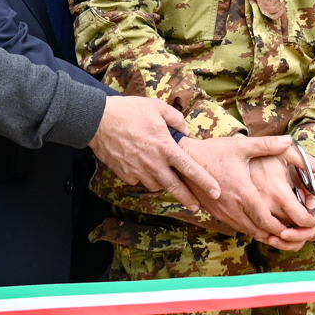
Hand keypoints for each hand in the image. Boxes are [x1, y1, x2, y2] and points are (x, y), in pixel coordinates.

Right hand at [90, 96, 216, 212]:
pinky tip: (140, 163)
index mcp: (165, 147)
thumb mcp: (157, 107)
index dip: (205, 182)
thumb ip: (176, 118)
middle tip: (197, 206)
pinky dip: (143, 175)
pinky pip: (139, 180)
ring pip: (156, 184)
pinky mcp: (126, 175)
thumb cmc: (129, 111)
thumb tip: (185, 130)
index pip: (190, 169)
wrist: (98, 121)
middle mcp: (154, 163)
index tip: (216, 192)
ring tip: (160, 170)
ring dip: (162, 181)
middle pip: (175, 187)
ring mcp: (138, 171)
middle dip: (188, 199)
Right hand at [183, 135, 314, 245]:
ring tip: (286, 231)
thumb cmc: (214, 152)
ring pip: (251, 232)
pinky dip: (254, 230)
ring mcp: (225, 213)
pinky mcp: (218, 214)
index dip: (285, 227)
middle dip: (281, 235)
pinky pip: (240, 228)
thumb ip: (267, 145)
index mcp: (243, 192)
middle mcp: (234, 207)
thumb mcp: (242, 146)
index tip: (299, 225)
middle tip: (298, 233)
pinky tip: (264, 225)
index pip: (267, 220)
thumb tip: (288, 141)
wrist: (185, 161)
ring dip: (268, 234)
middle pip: (261, 231)